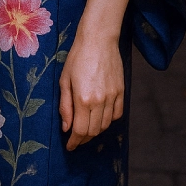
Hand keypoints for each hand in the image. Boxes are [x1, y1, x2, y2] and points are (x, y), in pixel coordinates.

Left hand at [59, 30, 124, 150]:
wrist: (98, 39)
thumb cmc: (78, 57)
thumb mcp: (64, 80)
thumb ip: (65, 106)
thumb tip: (66, 128)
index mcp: (83, 99)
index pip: (80, 131)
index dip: (74, 142)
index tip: (70, 146)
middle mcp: (99, 101)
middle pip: (93, 131)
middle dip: (84, 139)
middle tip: (76, 138)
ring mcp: (112, 96)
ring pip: (106, 125)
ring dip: (96, 131)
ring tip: (87, 129)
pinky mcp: (121, 91)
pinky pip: (117, 114)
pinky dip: (109, 121)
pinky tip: (101, 118)